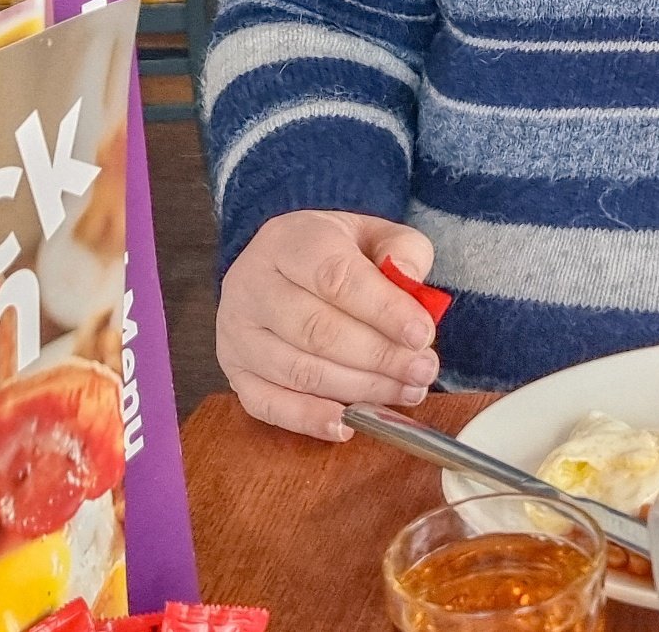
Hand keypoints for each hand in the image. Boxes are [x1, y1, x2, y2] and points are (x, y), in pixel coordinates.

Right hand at [217, 210, 439, 440]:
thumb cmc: (336, 253)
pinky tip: (349, 424)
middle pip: (318, 331)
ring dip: (359, 390)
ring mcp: (237, 333)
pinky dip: (309, 419)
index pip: (335, 278)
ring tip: (405, 391)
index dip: (383, 310)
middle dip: (379, 357)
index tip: (422, 334)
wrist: (283, 263)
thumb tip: (410, 281)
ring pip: (300, 372)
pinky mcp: (234, 372)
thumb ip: (402, 250)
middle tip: (423, 370)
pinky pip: (269, 405)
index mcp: (286, 241)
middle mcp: (252, 285)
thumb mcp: (374, 233)